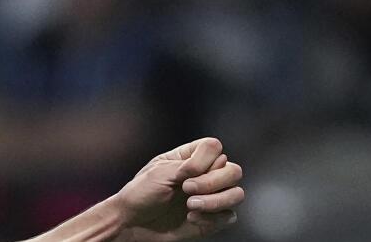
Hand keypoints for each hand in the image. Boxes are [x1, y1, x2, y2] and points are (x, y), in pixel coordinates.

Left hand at [113, 137, 243, 240]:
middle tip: (188, 189)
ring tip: (191, 206)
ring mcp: (210, 197)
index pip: (214, 147)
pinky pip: (229, 216)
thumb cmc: (141, 193)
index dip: (205, 159)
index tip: (185, 172)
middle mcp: (204, 175)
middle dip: (213, 181)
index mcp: (189, 158)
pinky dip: (212, 218)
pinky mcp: (213, 219)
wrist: (133, 223)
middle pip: (233, 170)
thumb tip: (217, 162)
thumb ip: (187, 166)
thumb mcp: (159, 172)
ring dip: (215, 201)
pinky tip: (191, 218)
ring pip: (237, 194)